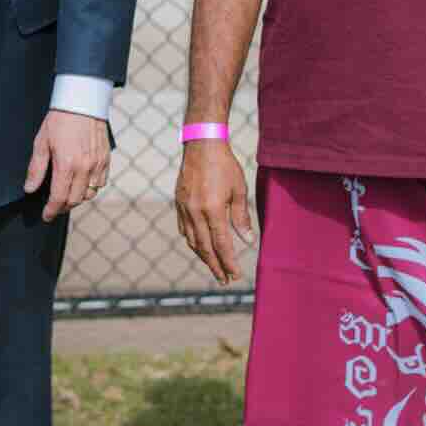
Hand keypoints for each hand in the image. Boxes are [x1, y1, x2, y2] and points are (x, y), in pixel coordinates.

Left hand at [23, 110, 110, 219]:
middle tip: (54, 206)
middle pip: (75, 200)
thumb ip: (36, 169)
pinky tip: (81, 183)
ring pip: (89, 194)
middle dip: (63, 207)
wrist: (82, 101)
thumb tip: (30, 189)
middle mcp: (85, 168)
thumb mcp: (41, 143)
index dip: (51, 211)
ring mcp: (98, 164)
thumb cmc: (60, 120)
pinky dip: (91, 188)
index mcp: (67, 165)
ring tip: (67, 195)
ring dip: (77, 199)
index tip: (46, 216)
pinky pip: (100, 183)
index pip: (59, 198)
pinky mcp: (106, 159)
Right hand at [174, 139, 254, 284]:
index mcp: (212, 210)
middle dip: (215, 266)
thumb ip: (241, 218)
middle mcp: (195, 212)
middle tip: (224, 280)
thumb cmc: (225, 166)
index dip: (229, 262)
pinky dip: (192, 241)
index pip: (221, 245)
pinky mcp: (179, 203)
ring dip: (203, 256)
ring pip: (192, 241)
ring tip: (214, 267)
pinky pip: (184, 228)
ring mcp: (184, 208)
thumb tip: (247, 241)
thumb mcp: (239, 190)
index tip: (235, 275)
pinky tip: (199, 246)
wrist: (202, 145)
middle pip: (205, 248)